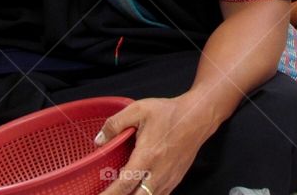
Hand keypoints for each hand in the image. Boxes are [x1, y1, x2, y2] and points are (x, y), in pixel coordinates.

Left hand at [97, 96, 212, 194]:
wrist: (198, 117)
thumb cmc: (169, 113)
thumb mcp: (139, 109)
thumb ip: (115, 124)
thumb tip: (98, 141)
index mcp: (147, 156)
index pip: (123, 186)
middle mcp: (158, 174)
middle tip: (105, 194)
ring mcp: (168, 180)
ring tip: (119, 191)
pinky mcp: (174, 181)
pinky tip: (134, 190)